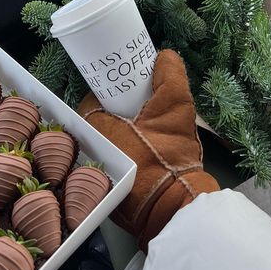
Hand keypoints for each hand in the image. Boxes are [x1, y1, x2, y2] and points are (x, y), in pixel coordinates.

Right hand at [78, 49, 218, 251]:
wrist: (167, 213)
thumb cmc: (144, 166)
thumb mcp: (107, 134)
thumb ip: (94, 113)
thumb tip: (89, 105)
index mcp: (173, 98)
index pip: (167, 61)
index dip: (146, 56)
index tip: (125, 60)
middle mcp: (181, 112)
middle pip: (154, 86)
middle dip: (129, 87)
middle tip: (105, 90)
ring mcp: (179, 135)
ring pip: (149, 111)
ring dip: (129, 112)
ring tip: (103, 116)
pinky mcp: (172, 156)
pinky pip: (148, 133)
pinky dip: (133, 132)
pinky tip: (112, 140)